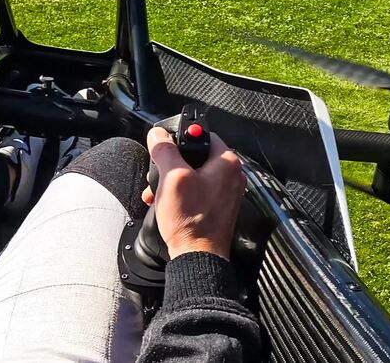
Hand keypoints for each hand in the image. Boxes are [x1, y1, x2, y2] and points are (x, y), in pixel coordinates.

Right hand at [142, 127, 245, 259]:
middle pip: (196, 155)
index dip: (180, 137)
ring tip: (157, 190)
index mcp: (227, 162)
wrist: (197, 256)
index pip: (202, 134)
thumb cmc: (190, 220)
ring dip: (172, 180)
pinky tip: (165, 201)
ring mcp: (225, 192)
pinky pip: (196, 190)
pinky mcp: (217, 206)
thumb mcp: (171, 177)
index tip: (166, 145)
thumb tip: (158, 134)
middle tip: (159, 173)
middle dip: (172, 163)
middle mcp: (231, 175)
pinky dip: (180, 192)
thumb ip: (165, 150)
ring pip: (193, 173)